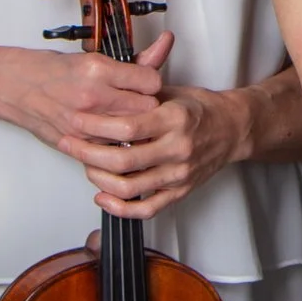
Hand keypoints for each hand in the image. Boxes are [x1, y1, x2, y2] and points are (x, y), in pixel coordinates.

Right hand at [0, 31, 172, 149]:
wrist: (13, 87)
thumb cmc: (50, 70)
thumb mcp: (93, 58)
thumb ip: (133, 61)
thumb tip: (165, 45)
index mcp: (98, 69)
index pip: (151, 82)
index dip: (152, 84)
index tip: (146, 85)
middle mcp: (92, 96)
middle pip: (146, 109)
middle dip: (147, 107)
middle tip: (139, 104)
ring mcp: (83, 123)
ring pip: (132, 132)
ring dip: (133, 128)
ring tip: (126, 119)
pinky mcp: (76, 142)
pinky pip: (112, 147)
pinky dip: (115, 143)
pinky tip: (110, 134)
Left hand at [56, 72, 252, 220]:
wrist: (233, 129)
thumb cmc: (199, 108)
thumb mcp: (170, 91)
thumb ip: (137, 94)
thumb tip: (101, 92)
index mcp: (175, 119)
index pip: (128, 126)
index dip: (96, 125)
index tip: (76, 120)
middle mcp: (178, 148)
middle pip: (123, 161)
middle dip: (87, 153)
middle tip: (68, 143)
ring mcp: (179, 174)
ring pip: (129, 188)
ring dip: (99, 179)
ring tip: (85, 165)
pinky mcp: (180, 192)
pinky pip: (146, 209)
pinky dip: (119, 208)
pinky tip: (103, 196)